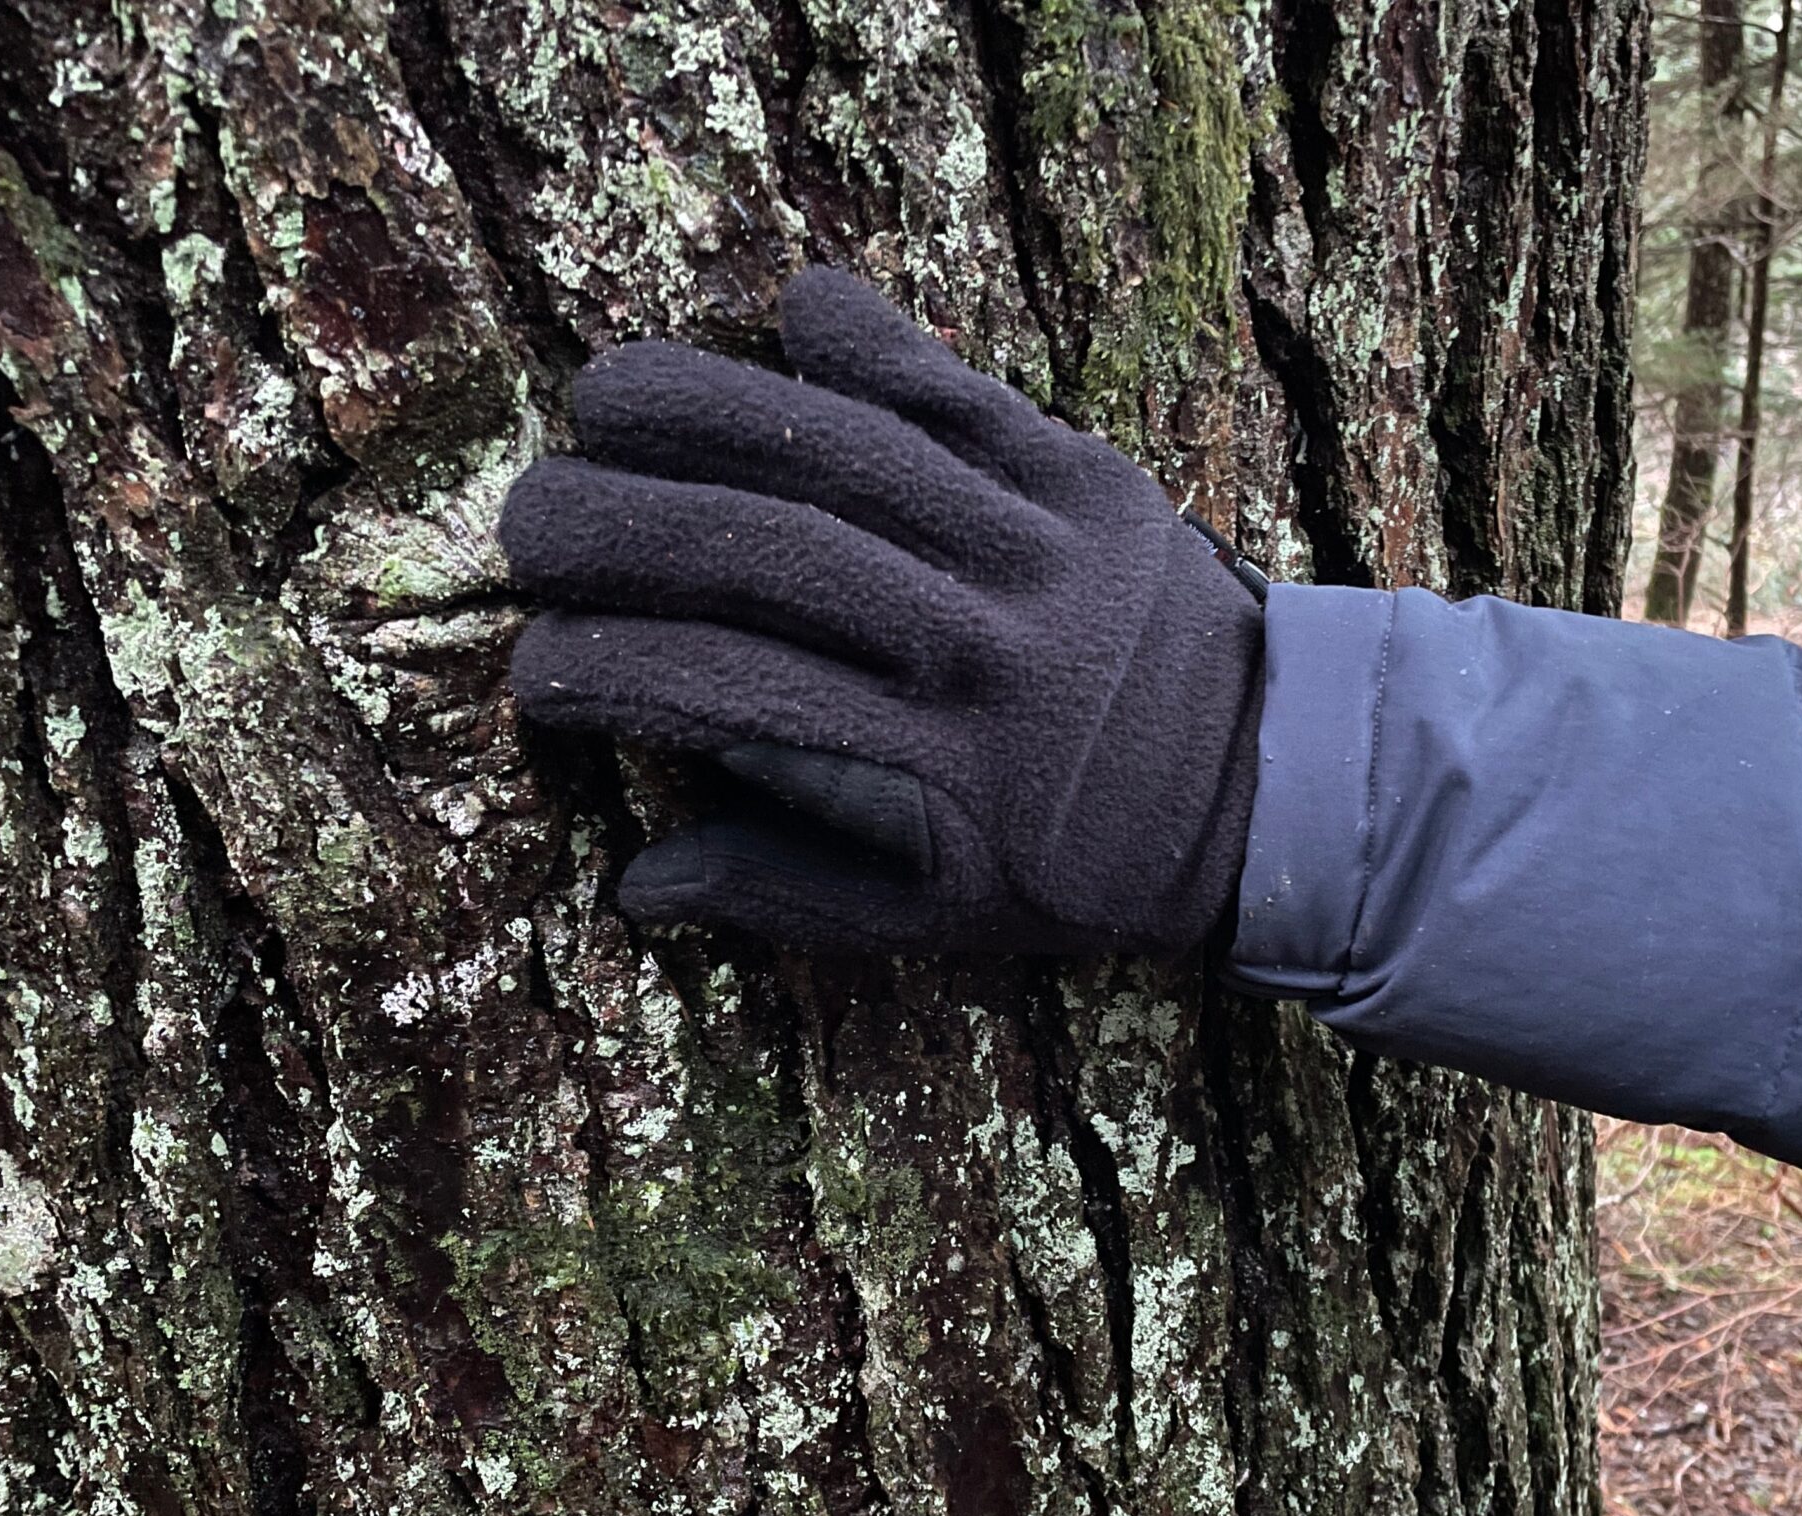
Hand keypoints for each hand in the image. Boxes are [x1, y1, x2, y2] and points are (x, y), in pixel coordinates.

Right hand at [499, 268, 1264, 955]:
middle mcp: (977, 648)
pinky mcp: (1085, 475)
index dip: (606, 672)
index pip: (726, 694)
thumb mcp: (948, 920)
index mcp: (934, 769)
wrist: (1271, 790)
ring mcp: (1036, 549)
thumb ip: (791, 894)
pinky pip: (960, 391)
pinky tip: (785, 310)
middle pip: (763, 553)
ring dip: (706, 408)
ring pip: (842, 450)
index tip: (535, 668)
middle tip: (530, 521)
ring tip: (600, 399)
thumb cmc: (1084, 863)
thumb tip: (635, 885)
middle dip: (616, 527)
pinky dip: (871, 342)